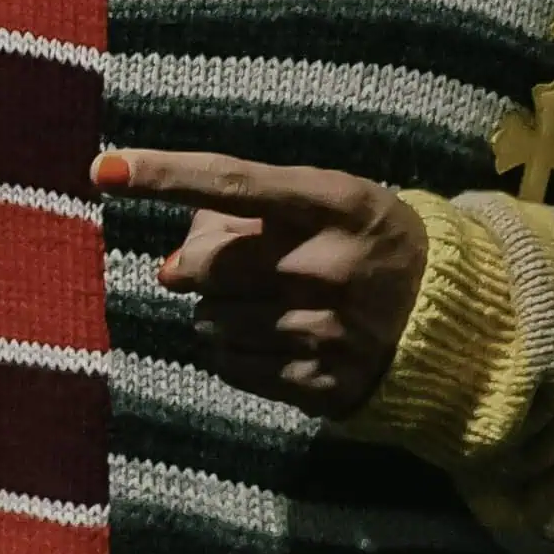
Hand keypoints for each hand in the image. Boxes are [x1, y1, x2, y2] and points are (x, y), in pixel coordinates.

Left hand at [92, 146, 428, 417]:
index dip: (164, 175)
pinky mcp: (320, 385)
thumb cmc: (366, 243)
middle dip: (198, 265)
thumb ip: (245, 215)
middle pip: (205, 265)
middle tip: (230, 265)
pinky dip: (233, 348)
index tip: (104, 168)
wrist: (449, 323)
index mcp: (336, 204)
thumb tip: (169, 266)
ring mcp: (326, 332)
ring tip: (263, 302)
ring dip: (217, 310)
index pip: (232, 183)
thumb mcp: (327, 203)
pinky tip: (270, 336)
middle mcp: (331, 267)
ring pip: (209, 320)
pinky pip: (229, 365)